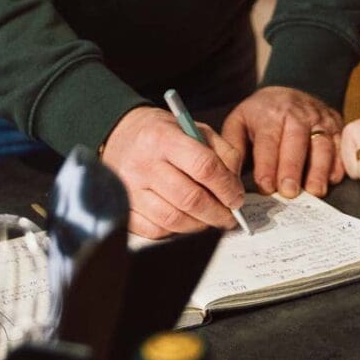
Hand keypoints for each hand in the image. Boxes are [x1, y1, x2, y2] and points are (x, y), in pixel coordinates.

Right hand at [101, 104, 245, 239]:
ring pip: (173, 219)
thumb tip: (235, 185)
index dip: (226, 186)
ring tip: (210, 219)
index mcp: (163, 137)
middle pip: (190, 198)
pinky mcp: (125, 208)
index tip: (237, 197)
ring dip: (199, 225)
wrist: (122, 134)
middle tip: (229, 216)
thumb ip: (221, 151)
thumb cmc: (162, 133)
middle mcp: (144, 163)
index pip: (203, 166)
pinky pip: (155, 230)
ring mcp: (130, 188)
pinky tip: (185, 221)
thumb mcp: (194, 127)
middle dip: (217, 212)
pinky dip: (176, 231)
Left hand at [221, 87, 343, 198]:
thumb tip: (230, 174)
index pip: (268, 139)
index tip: (266, 186)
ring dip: (319, 169)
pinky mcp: (336, 126)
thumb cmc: (261, 116)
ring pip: (323, 144)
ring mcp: (320, 118)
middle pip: (297, 141)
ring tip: (314, 192)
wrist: (289, 93)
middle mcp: (298, 113)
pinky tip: (332, 179)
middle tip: (290, 192)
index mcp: (270, 113)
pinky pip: (341, 145)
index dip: (267, 164)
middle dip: (293, 167)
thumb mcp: (239, 122)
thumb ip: (233, 146)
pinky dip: (339, 163)